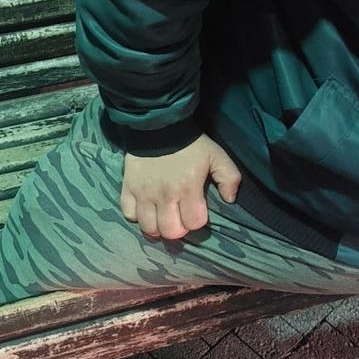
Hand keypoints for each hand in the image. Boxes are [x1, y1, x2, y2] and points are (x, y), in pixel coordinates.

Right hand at [121, 133, 240, 239]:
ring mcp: (144, 194)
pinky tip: (145, 209)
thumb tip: (229, 200)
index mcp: (188, 188)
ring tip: (161, 218)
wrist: (159, 126)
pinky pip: (129, 214)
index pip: (193, 223)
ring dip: (157, 227)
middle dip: (177, 229)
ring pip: (149, 228)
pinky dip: (137, 216)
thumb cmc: (191, 144)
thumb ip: (229, 178)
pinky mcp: (128, 189)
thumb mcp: (217, 156)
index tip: (195, 213)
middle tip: (178, 219)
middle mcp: (165, 195)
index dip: (196, 222)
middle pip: (170, 231)